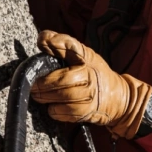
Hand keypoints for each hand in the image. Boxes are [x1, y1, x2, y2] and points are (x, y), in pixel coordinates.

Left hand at [30, 31, 151, 138]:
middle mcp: (89, 76)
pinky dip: (53, 109)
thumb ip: (62, 45)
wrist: (118, 98)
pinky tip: (54, 104)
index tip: (43, 42)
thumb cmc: (95, 73)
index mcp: (86, 57)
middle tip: (33, 82)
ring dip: (44, 97)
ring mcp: (88, 96)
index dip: (57, 43)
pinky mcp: (84, 113)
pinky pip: (59, 112)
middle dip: (41, 83)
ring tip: (39, 93)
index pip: (70, 46)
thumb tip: (42, 39)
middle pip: (58, 80)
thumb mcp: (83, 55)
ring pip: (58, 98)